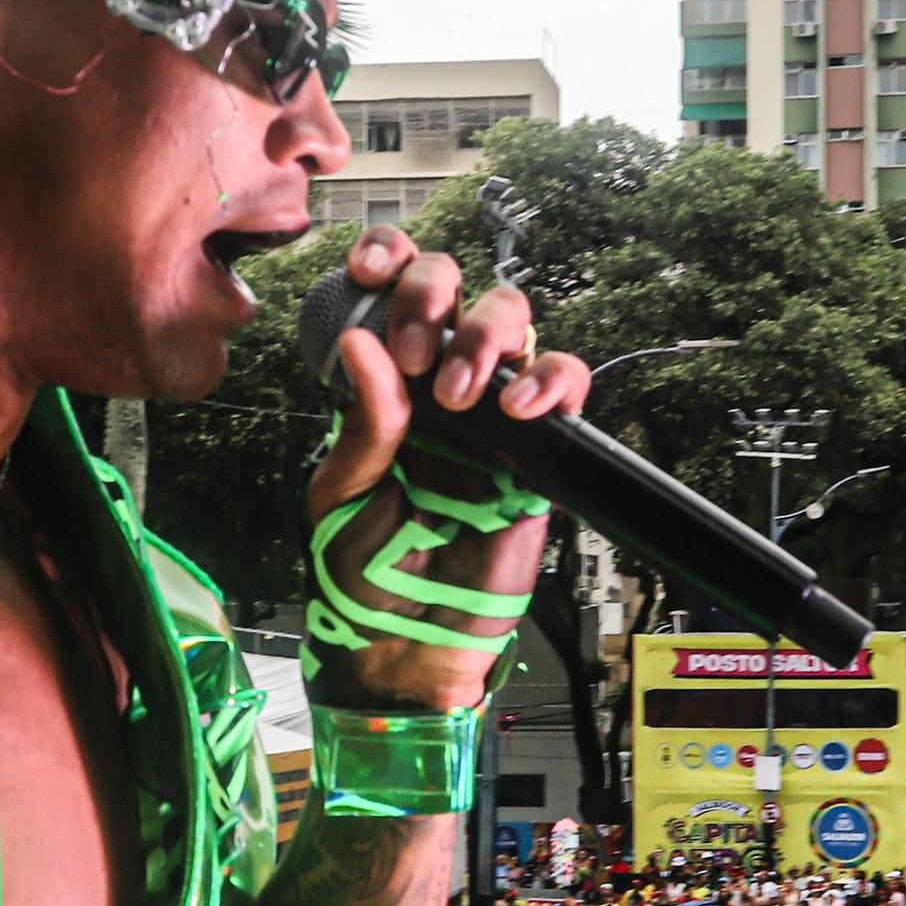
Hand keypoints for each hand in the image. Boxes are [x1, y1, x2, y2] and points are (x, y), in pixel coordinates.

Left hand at [307, 224, 592, 708]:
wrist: (407, 647)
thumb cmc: (363, 575)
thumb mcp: (342, 496)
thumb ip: (362, 423)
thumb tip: (361, 346)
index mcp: (382, 382)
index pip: (391, 290)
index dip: (388, 258)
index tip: (371, 271)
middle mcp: (439, 384)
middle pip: (457, 288)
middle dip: (434, 295)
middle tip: (413, 351)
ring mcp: (492, 412)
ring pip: (513, 323)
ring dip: (487, 334)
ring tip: (460, 393)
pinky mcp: (540, 450)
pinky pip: (563, 388)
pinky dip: (553, 380)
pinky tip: (520, 405)